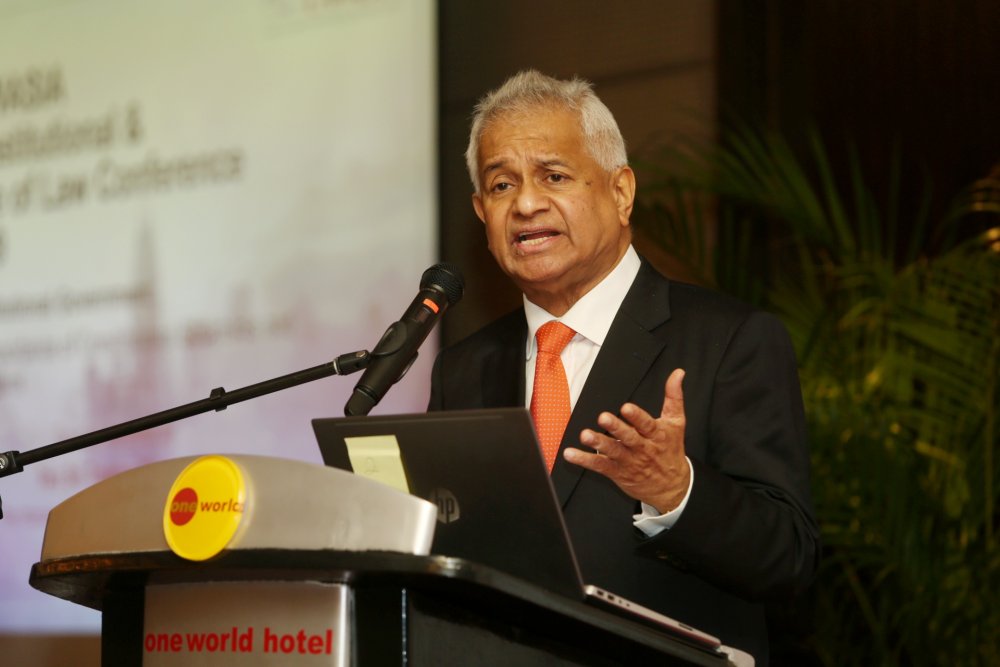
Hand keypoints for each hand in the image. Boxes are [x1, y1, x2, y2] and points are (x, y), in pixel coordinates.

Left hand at [563, 368, 689, 512]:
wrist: (672, 487)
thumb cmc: (671, 449)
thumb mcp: (676, 423)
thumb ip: (674, 397)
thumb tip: (678, 373)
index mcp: (657, 434)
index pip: (647, 425)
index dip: (637, 417)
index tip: (626, 407)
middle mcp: (643, 448)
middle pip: (629, 438)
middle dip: (616, 428)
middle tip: (603, 417)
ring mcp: (629, 461)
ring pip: (613, 452)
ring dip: (598, 444)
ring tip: (585, 435)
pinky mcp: (618, 472)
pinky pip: (600, 466)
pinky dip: (584, 461)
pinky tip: (570, 454)